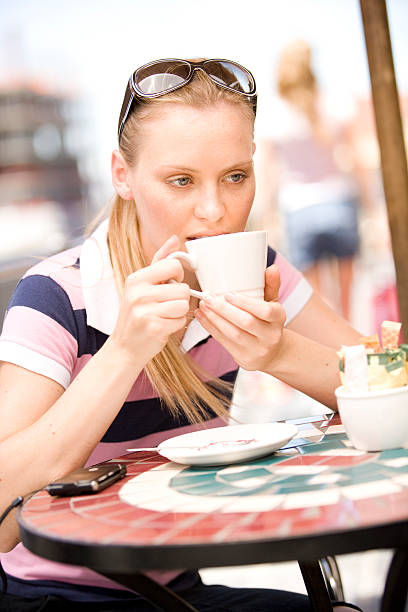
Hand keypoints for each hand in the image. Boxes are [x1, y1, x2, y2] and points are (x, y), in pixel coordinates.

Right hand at [110, 235, 189, 364]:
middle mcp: (138, 292)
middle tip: (165, 306)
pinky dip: (176, 325)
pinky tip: (163, 327)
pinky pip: (181, 320)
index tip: (171, 284)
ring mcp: (145, 310)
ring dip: (179, 313)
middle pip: (182, 288)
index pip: (173, 265)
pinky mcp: (154, 327)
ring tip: (164, 316)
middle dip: (180, 298)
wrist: (124, 347)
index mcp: (136, 278)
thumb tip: (174, 239)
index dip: (178, 276)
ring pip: (183, 304)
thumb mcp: (142, 285)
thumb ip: (159, 261)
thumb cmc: (137, 314)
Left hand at [195, 264, 285, 370]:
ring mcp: (257, 350)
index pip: (265, 311)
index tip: (228, 294)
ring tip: (203, 306)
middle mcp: (271, 336)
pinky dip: (211, 328)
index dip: (245, 303)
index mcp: (278, 319)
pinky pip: (224, 342)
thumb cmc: (268, 323)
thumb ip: (271, 285)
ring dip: (214, 319)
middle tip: (208, 298)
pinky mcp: (244, 359)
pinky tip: (202, 317)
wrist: (273, 353)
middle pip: (246, 322)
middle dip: (224, 310)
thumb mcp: (273, 304)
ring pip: (232, 333)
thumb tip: (272, 267)